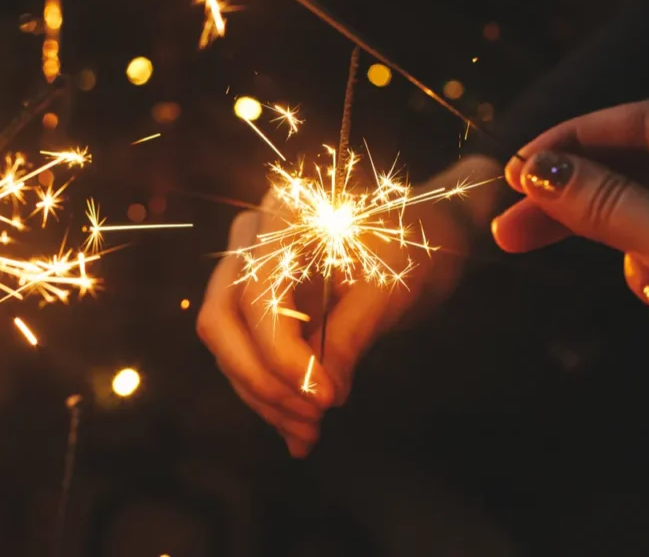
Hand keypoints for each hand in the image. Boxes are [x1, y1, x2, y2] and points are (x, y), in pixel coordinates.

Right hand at [197, 156, 501, 456]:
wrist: (425, 234)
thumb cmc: (415, 247)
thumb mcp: (392, 290)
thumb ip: (351, 338)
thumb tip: (321, 396)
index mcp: (286, 215)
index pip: (257, 294)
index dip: (281, 354)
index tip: (324, 398)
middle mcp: (252, 235)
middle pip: (222, 318)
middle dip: (262, 380)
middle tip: (312, 420)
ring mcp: (246, 265)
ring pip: (227, 342)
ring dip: (262, 395)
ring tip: (309, 433)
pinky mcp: (254, 300)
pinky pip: (243, 349)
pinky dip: (268, 391)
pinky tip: (298, 429)